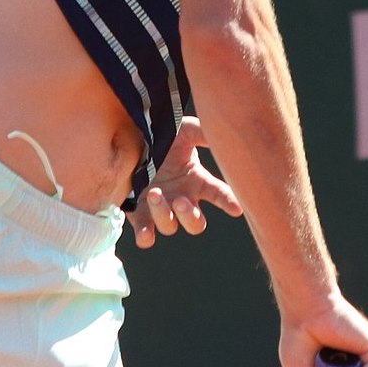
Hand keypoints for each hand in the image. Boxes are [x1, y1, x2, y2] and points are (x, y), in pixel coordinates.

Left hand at [125, 116, 242, 247]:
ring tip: (154, 194)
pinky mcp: (139, 214)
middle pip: (195, 222)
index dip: (229, 202)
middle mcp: (181, 198)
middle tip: (180, 200)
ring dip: (163, 214)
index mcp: (196, 180)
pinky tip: (145, 232)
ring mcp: (161, 209)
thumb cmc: (162, 135)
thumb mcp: (185, 129)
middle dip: (189, 215)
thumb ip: (204, 133)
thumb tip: (223, 135)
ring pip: (170, 227)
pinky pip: (146, 236)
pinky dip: (146, 237)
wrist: (131, 137)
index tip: (236, 209)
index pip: (219, 194)